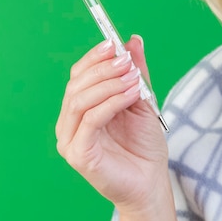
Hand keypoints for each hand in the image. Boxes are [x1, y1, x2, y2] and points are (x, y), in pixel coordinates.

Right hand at [55, 35, 175, 220]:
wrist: (151, 180)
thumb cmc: (144, 144)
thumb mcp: (142, 100)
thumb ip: (136, 72)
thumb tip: (133, 40)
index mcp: (81, 108)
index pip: (79, 75)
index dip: (94, 57)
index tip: (113, 44)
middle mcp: (70, 122)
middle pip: (77, 85)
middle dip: (103, 68)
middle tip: (127, 60)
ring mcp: (71, 139)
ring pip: (80, 100)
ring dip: (109, 83)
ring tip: (134, 78)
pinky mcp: (79, 154)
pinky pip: (91, 120)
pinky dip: (112, 102)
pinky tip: (131, 94)